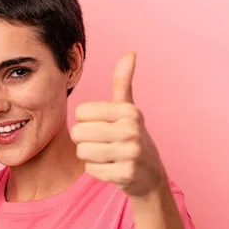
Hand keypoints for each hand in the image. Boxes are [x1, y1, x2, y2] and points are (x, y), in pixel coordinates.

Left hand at [71, 52, 166, 196]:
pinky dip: (97, 171)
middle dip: (85, 141)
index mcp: (128, 111)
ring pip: (82, 152)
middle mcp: (131, 130)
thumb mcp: (128, 109)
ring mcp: (130, 153)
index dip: (86, 121)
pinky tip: (111, 168)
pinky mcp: (125, 174)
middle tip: (102, 143)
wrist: (150, 175)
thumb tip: (130, 53)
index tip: (102, 126)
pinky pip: (91, 170)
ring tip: (107, 155)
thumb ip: (123, 82)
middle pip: (78, 133)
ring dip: (90, 156)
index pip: (81, 112)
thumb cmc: (132, 137)